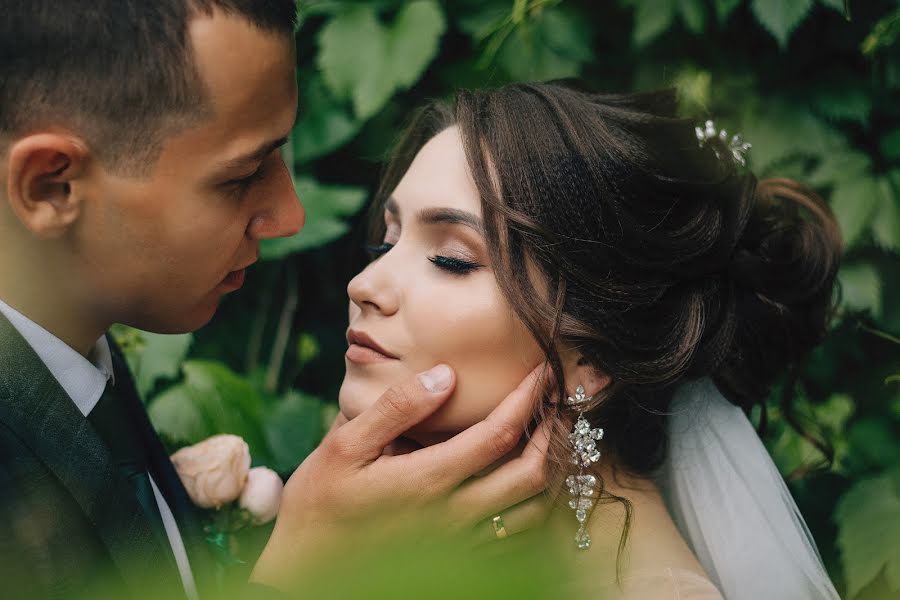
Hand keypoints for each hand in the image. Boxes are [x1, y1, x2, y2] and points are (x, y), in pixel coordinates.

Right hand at [250, 363, 550, 588]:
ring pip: (531, 509)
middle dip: (553, 430)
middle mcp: (454, 515)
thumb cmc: (321, 505)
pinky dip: (536, 504)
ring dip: (552, 469)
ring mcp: (461, 543)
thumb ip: (396, 408)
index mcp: (428, 480)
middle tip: (559, 399)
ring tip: (552, 435)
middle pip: (530, 473)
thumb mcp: (344, 446)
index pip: (498, 433)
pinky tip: (530, 481)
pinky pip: (516, 536)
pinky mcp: (461, 561)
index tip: (541, 371)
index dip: (527, 398)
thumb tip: (445, 375)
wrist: (306, 570)